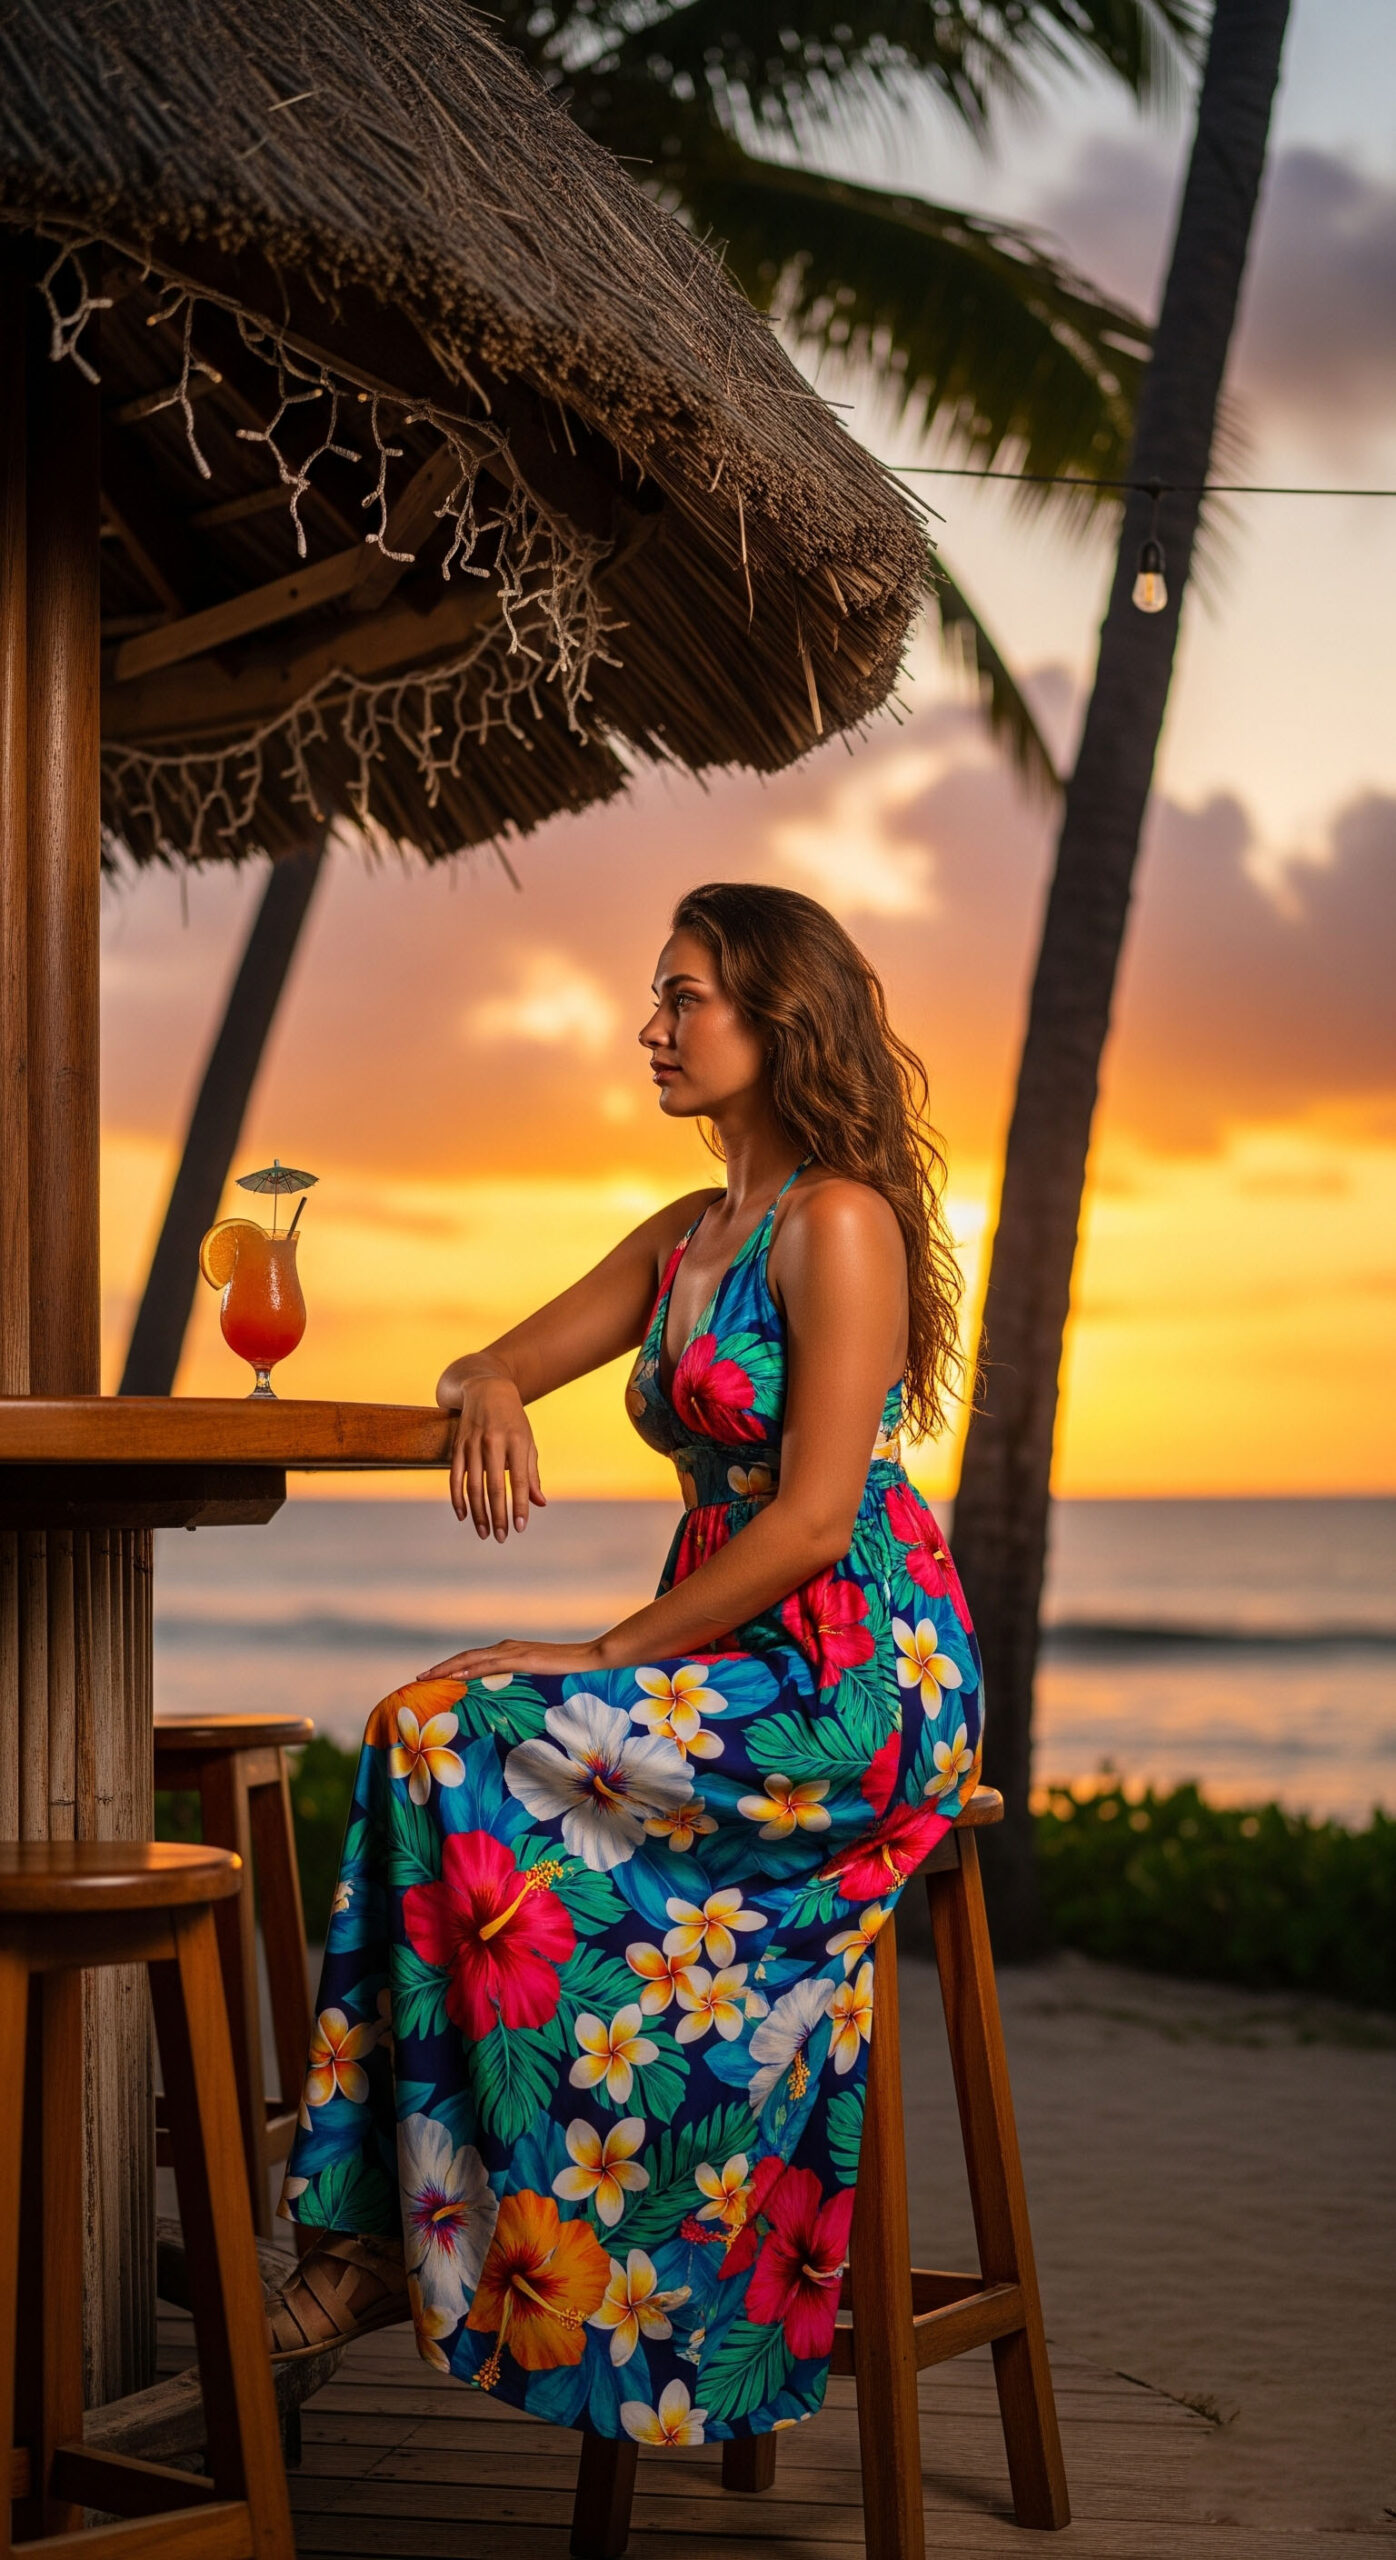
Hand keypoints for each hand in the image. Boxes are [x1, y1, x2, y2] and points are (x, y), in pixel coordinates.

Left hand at [417, 1636, 609, 1682]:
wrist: (591, 1659)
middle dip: (441, 1669)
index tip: (431, 1679)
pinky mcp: (522, 1659)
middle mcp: (506, 1648)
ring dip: (448, 1668)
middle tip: (418, 1680)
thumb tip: (507, 1703)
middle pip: (466, 1658)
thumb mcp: (538, 1682)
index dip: (450, 1668)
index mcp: (508, 1653)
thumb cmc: (568, 1673)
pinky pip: (491, 1665)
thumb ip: (521, 1686)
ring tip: (428, 1679)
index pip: (473, 1661)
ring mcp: (513, 1652)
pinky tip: (457, 1677)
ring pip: (472, 1659)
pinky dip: (472, 1669)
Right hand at [437, 1361, 545, 1539]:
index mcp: (517, 1442)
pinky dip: (458, 1498)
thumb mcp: (528, 1442)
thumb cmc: (513, 1421)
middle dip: (498, 1515)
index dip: (519, 1506)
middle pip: (494, 1487)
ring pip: (473, 1486)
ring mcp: (473, 1444)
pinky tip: (463, 1516)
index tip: (520, 1528)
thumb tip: (539, 1504)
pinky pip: (455, 1477)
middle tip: (501, 1537)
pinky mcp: (457, 1446)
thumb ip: (532, 1474)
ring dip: (478, 1513)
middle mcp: (494, 1442)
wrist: (486, 1388)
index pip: (519, 1481)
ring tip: (484, 1532)